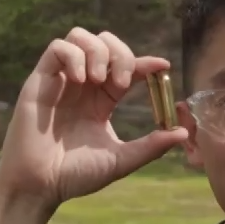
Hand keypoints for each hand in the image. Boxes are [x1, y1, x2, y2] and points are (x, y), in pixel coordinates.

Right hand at [0, 27, 188, 207]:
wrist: (40, 186)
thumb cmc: (74, 176)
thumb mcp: (120, 161)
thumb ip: (150, 147)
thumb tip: (184, 133)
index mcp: (100, 102)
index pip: (125, 69)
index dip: (144, 62)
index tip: (161, 66)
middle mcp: (81, 87)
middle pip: (104, 43)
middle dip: (120, 53)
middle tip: (123, 82)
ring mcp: (60, 81)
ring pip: (79, 37)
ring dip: (96, 51)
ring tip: (97, 80)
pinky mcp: (40, 81)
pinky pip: (56, 48)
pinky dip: (74, 55)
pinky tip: (80, 80)